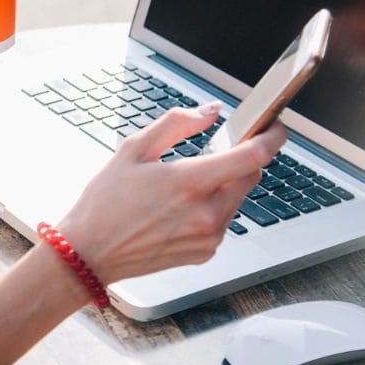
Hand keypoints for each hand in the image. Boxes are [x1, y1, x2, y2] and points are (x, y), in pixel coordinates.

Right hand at [56, 104, 285, 284]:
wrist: (89, 253)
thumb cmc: (105, 203)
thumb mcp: (133, 149)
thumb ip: (177, 123)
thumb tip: (210, 112)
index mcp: (190, 182)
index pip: (253, 156)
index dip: (272, 136)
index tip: (274, 126)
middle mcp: (207, 213)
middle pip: (251, 175)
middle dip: (242, 157)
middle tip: (216, 149)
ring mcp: (209, 237)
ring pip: (238, 197)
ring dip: (225, 183)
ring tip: (184, 183)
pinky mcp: (206, 252)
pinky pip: (224, 220)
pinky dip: (213, 207)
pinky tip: (180, 207)